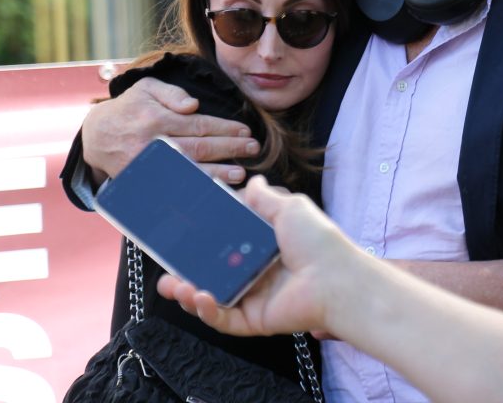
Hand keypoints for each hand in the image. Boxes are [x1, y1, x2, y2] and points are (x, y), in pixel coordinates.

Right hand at [82, 77, 259, 183]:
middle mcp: (152, 144)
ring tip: (240, 173)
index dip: (224, 129)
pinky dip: (195, 191)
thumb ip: (172, 93)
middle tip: (253, 148)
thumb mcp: (146, 88)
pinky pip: (173, 188)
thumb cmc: (129, 108)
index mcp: (156, 119)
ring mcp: (148, 167)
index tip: (245, 131)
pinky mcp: (143, 183)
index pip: (198, 125)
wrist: (97, 136)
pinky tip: (213, 192)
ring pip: (187, 171)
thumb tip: (194, 105)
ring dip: (216, 174)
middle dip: (229, 149)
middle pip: (198, 148)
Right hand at [157, 177, 354, 336]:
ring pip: (213, 301)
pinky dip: (208, 311)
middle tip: (166, 275)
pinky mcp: (256, 320)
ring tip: (173, 286)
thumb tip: (252, 181)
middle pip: (212, 277)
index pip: (223, 248)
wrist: (337, 278)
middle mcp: (256, 274)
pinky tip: (199, 297)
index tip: (178, 240)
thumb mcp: (289, 209)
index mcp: (263, 248)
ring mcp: (255, 299)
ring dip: (189, 295)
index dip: (200, 246)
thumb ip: (265, 198)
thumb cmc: (318, 241)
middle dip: (184, 277)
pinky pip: (225, 320)